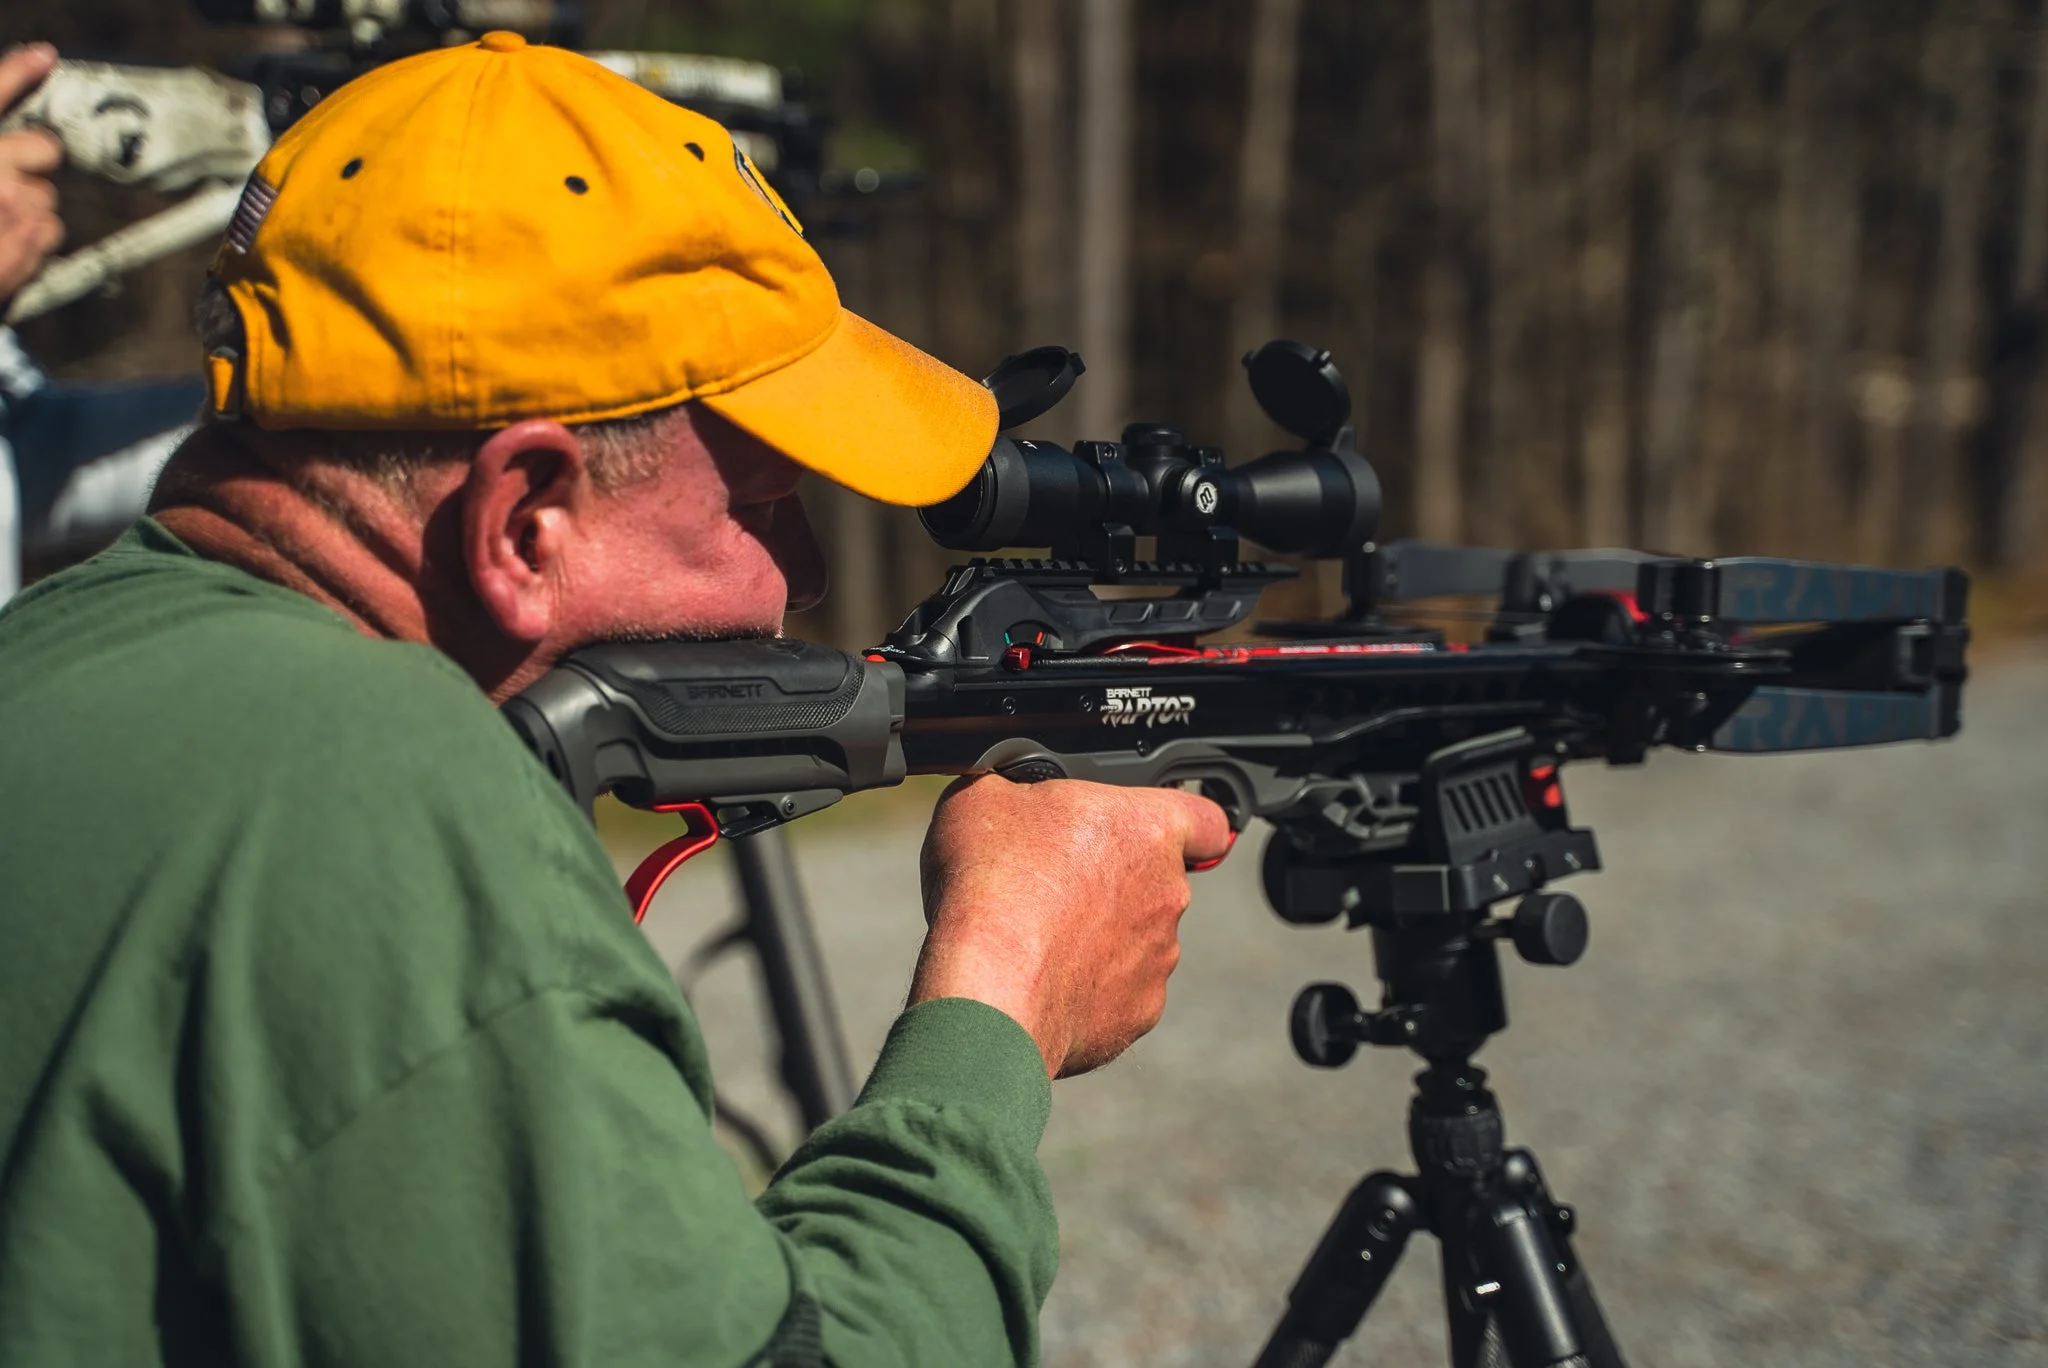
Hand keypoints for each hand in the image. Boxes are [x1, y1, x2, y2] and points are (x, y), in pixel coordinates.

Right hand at [0, 43, 62, 307]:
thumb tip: (11, 162)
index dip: (18, 71)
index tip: (45, 58)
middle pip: (44, 149)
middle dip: (33, 164)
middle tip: (5, 188)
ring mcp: (13, 201)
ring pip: (48, 195)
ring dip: (29, 209)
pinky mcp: (32, 236)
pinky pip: (51, 228)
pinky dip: (33, 240)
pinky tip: (3, 248)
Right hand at [911, 775, 1233, 1077]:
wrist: (989, 989)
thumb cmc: (995, 886)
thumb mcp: (984, 796)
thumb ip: (1019, 787)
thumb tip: (1010, 792)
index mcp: (1149, 829)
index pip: (1208, 819)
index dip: (1188, 823)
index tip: (1161, 831)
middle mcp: (1169, 894)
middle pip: (1157, 880)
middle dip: (1115, 880)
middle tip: (1057, 882)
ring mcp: (1159, 958)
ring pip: (1138, 938)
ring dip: (1101, 935)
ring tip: (1038, 936)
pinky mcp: (1139, 1012)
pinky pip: (1119, 991)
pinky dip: (1088, 987)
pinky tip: (1042, 978)